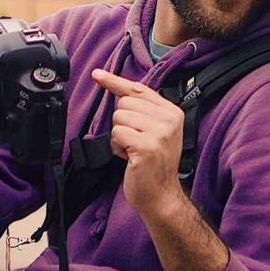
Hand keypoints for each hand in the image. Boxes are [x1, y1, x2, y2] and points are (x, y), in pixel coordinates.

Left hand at [90, 68, 187, 220]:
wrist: (161, 195)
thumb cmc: (153, 164)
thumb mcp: (155, 132)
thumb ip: (143, 111)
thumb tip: (119, 91)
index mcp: (172, 112)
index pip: (138, 89)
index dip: (115, 81)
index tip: (97, 74)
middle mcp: (169, 119)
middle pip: (124, 104)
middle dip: (122, 123)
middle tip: (136, 142)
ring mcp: (159, 133)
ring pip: (119, 118)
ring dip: (120, 136)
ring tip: (133, 150)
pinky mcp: (146, 146)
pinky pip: (116, 134)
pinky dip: (117, 147)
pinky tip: (129, 158)